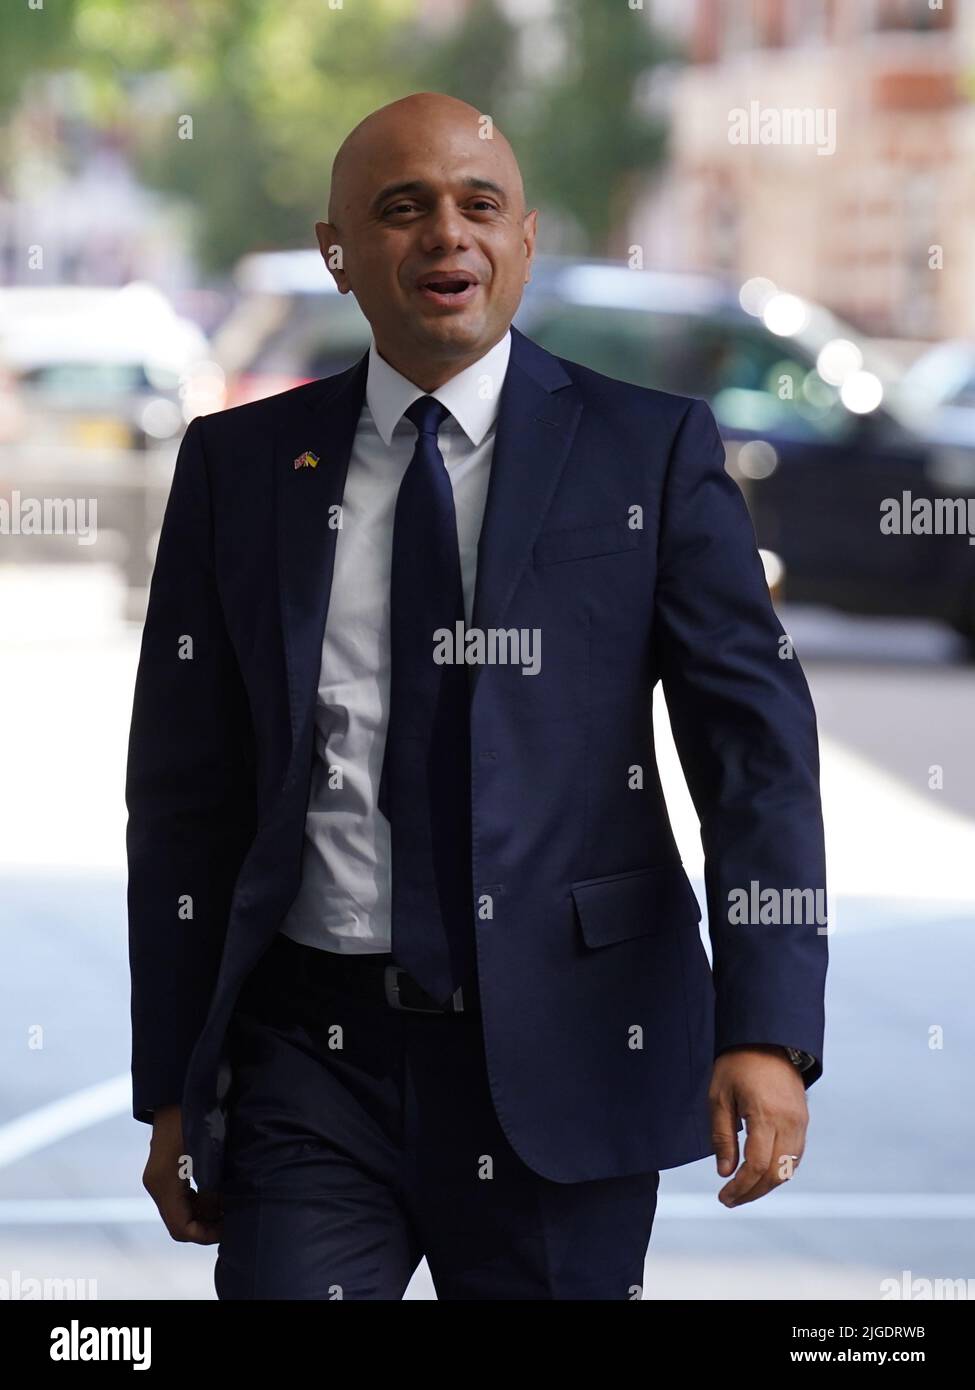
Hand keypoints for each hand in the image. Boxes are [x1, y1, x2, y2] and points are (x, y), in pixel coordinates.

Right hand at [142, 1104, 223, 1243]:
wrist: (179, 1090)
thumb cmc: (196, 1117)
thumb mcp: (208, 1153)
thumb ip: (212, 1185)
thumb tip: (221, 1208)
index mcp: (163, 1183)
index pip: (181, 1228)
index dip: (205, 1234)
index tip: (229, 1226)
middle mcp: (156, 1184)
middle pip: (179, 1223)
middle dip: (207, 1225)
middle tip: (233, 1216)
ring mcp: (158, 1178)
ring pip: (180, 1212)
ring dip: (204, 1213)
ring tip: (229, 1203)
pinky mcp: (164, 1171)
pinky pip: (180, 1198)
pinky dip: (199, 1201)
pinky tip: (219, 1191)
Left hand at [709, 1045, 807, 1206]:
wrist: (768, 1038)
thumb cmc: (738, 1064)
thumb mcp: (719, 1097)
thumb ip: (723, 1137)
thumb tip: (725, 1172)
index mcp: (766, 1115)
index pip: (756, 1165)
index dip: (740, 1187)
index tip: (723, 1197)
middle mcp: (789, 1122)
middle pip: (776, 1173)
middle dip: (753, 1192)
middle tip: (730, 1199)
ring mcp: (800, 1122)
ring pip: (789, 1168)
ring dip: (767, 1184)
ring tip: (743, 1190)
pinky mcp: (803, 1120)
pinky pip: (795, 1156)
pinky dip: (779, 1170)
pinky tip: (761, 1173)